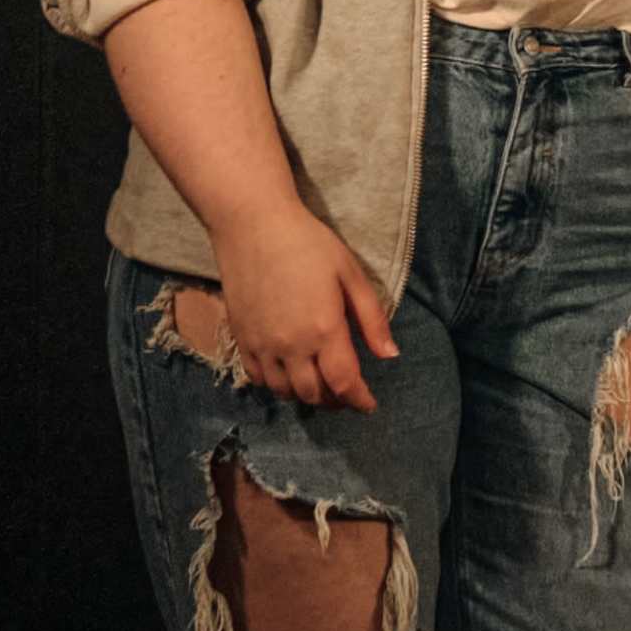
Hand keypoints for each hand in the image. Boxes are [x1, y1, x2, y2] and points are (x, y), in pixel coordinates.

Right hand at [210, 205, 399, 411]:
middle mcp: (291, 345)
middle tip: (349, 394)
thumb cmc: (309, 244)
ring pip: (285, 391)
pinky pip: (258, 378)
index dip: (359, 401)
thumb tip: (390, 355)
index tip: (369, 405)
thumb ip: (372, 319)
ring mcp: (261, 344)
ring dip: (307, 396)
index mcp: (324, 330)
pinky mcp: (241, 338)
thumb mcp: (351, 275)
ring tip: (322, 387)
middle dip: (336, 401)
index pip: (344, 383)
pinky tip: (290, 375)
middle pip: (314, 394)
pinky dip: (277, 385)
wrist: (252, 225)